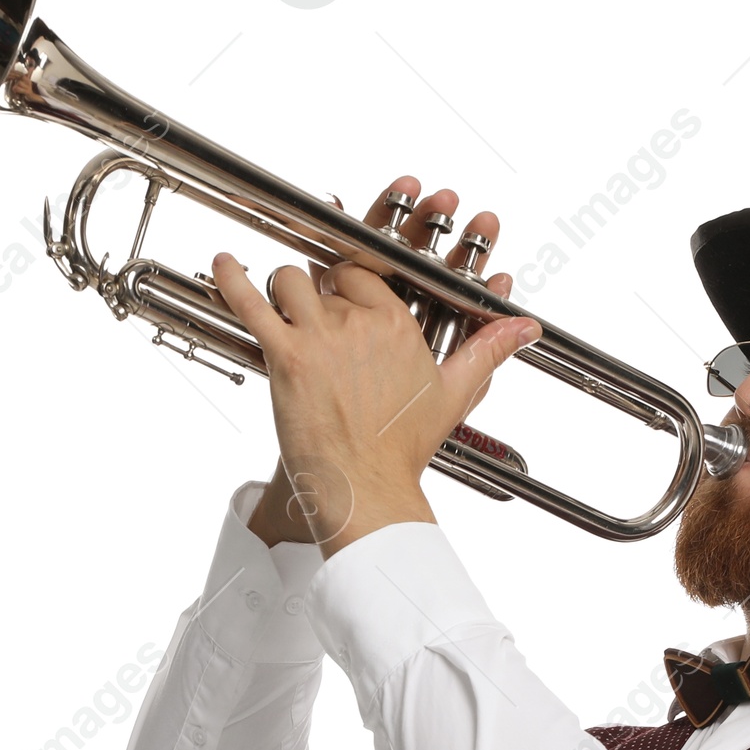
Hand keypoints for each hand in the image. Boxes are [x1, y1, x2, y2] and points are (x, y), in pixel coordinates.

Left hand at [221, 176, 537, 555]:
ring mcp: (321, 336)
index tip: (344, 281)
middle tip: (311, 308)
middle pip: (325, 275)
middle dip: (317, 289)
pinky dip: (233, 279)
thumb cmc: (403, 448)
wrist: (367, 488)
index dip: (350, 278)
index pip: (365, 273)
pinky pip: (252, 303)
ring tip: (279, 307)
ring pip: (290, 281)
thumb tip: (526, 328)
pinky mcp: (288, 355)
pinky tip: (223, 262)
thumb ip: (488, 350)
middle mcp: (360, 322)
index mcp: (397, 324)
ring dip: (282, 290)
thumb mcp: (453, 393)